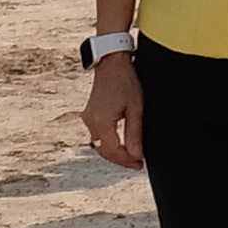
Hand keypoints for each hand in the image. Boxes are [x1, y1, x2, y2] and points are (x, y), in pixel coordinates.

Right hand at [84, 51, 144, 169]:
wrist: (111, 63)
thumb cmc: (125, 81)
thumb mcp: (135, 108)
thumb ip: (134, 134)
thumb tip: (136, 155)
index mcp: (101, 122)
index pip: (112, 152)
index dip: (126, 161)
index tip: (140, 164)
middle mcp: (90, 122)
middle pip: (104, 151)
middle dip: (121, 160)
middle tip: (137, 163)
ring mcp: (88, 118)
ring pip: (100, 145)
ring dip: (115, 152)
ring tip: (132, 155)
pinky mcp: (89, 115)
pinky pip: (98, 136)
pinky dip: (110, 143)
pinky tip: (122, 144)